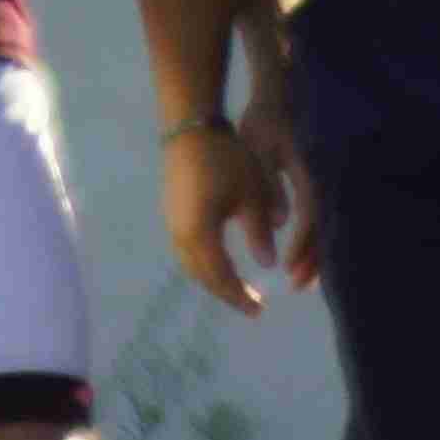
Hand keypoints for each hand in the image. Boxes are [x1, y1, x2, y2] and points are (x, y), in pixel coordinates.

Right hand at [163, 114, 309, 315]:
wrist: (190, 128)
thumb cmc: (225, 159)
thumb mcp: (251, 195)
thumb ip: (259, 233)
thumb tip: (268, 264)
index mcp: (200, 234)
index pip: (221, 277)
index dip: (239, 296)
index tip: (259, 310)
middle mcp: (180, 236)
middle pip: (202, 276)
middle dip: (226, 293)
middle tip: (251, 305)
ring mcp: (171, 225)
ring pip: (191, 265)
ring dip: (213, 280)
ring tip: (236, 288)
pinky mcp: (171, 215)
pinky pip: (186, 252)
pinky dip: (204, 265)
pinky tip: (219, 263)